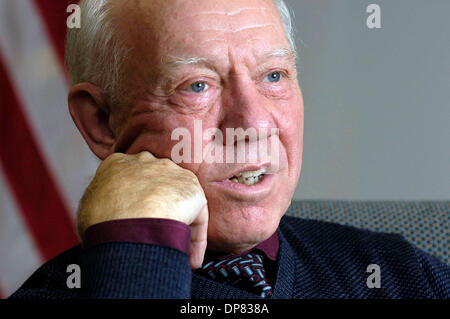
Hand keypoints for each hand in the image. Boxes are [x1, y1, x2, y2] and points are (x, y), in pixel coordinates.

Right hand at [77, 151, 207, 268]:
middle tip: (156, 234)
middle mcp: (146, 162)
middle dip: (158, 207)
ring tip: (176, 251)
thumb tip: (106, 218)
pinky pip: (197, 216)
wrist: (127, 222)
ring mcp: (171, 172)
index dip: (133, 201)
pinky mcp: (192, 188)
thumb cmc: (101, 221)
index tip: (135, 220)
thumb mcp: (87, 208)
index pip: (129, 179)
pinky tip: (191, 259)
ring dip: (179, 224)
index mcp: (117, 164)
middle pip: (155, 185)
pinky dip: (195, 238)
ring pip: (178, 200)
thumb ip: (100, 205)